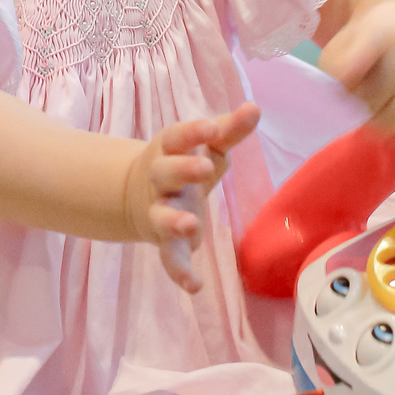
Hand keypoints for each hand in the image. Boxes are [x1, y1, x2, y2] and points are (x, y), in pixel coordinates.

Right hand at [124, 103, 259, 293]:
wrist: (139, 195)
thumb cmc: (185, 162)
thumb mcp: (206, 145)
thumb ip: (230, 130)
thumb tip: (254, 107)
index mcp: (169, 149)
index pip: (178, 136)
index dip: (193, 132)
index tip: (212, 127)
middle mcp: (159, 179)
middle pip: (164, 172)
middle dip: (182, 169)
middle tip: (205, 168)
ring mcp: (159, 211)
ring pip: (161, 215)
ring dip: (174, 220)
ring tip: (192, 226)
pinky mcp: (164, 241)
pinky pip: (169, 258)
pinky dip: (179, 272)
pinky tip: (195, 287)